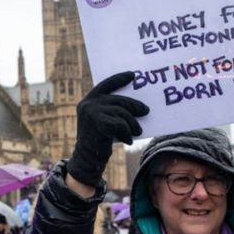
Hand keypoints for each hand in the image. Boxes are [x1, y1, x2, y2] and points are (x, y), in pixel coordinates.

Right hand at [68, 71, 148, 186]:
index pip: (105, 84)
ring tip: (137, 131)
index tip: (132, 75)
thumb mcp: (103, 120)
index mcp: (88, 101)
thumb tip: (136, 105)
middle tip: (146, 111)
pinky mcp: (99, 123)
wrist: (88, 159)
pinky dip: (127, 133)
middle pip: (118, 100)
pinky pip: (121, 124)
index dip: (119, 79)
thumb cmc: (99, 140)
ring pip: (122, 112)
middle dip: (134, 105)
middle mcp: (88, 104)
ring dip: (132, 123)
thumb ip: (111, 109)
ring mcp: (92, 113)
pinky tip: (128, 141)